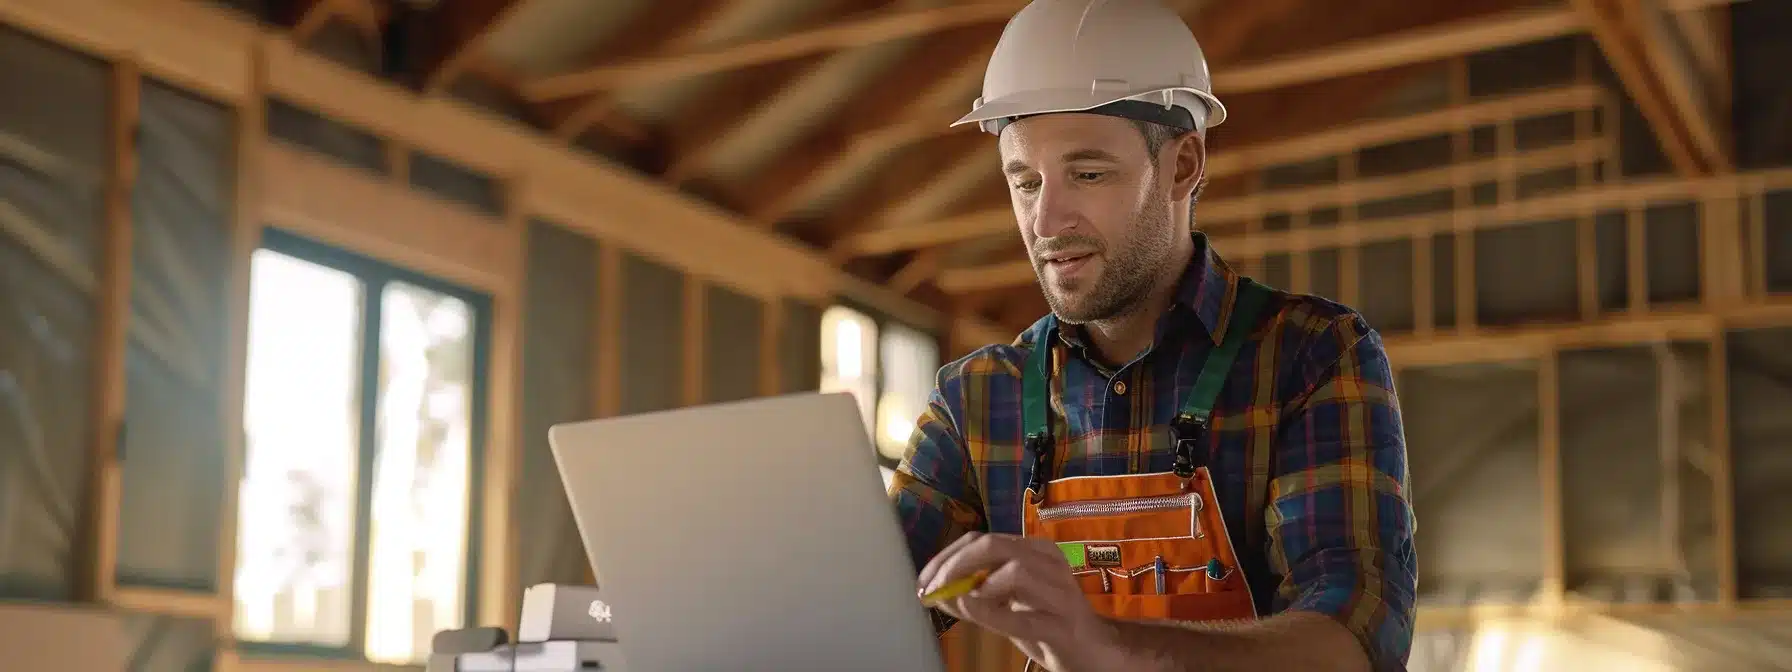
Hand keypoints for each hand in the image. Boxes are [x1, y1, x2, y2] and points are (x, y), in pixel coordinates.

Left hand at [917, 532, 1131, 671]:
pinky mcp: (1062, 624)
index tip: (924, 580)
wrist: (1095, 651)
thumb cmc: (1048, 622)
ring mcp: (1059, 592)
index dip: (947, 556)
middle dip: (954, 565)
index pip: (981, 539)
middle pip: (993, 546)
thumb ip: (975, 595)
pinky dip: (991, 612)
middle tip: (932, 588)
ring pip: (1014, 571)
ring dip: (977, 586)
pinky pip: (1023, 616)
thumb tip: (938, 592)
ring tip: (962, 602)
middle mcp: (1048, 562)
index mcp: (1034, 550)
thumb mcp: (1007, 604)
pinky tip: (971, 609)